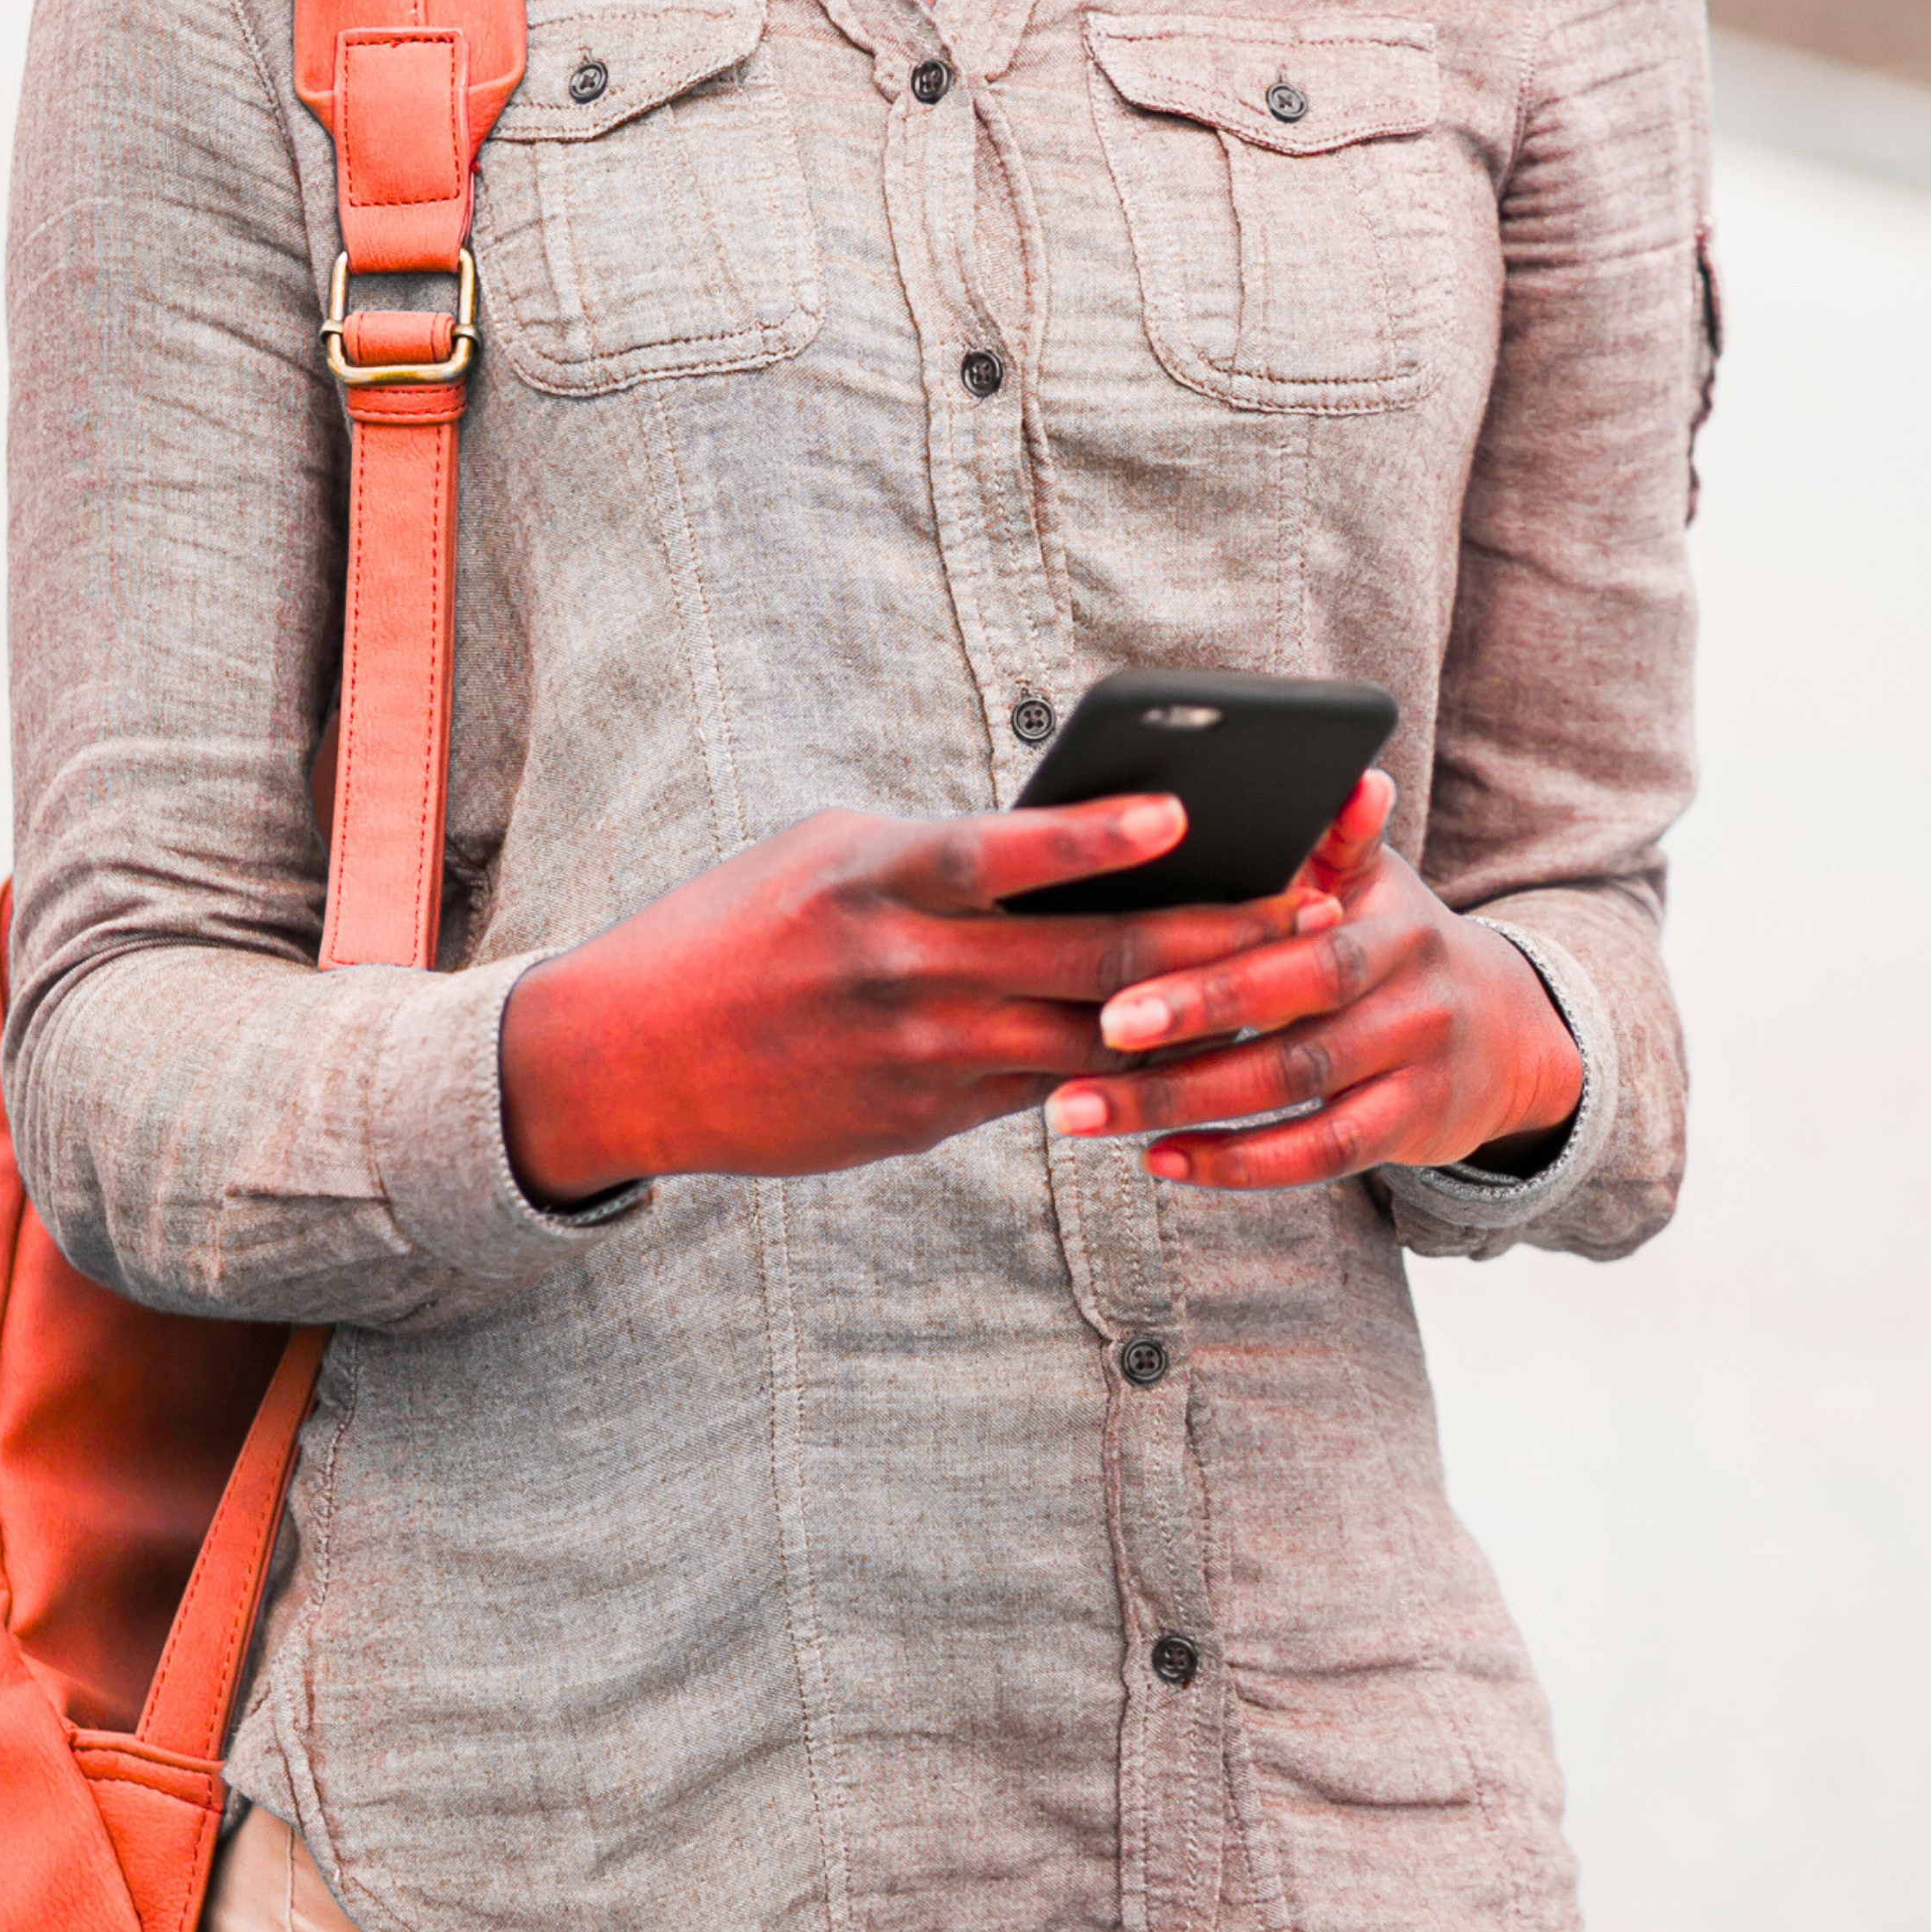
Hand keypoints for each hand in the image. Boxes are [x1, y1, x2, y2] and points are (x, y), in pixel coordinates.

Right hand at [499, 797, 1352, 1206]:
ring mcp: (920, 1052)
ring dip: (1192, 1018)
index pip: (1007, 850)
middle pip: (1088, 954)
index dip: (1103, 838)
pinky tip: (1192, 1055)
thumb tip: (1065, 845)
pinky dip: (1119, 1073)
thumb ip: (939, 856)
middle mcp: (907, 965)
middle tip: (1303, 910)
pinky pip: (1045, 1091)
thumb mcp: (825, 856)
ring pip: (1088, 1039)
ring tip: (1283, 991)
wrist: (626, 1058)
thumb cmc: (737, 930)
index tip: (1189, 813)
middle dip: (1210, 933)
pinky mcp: (922, 1119)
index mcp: (879, 874)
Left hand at [1040, 773, 1583, 1188]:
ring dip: (1184, 1103)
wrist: (1511, 1033)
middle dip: (1192, 1023)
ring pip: (1295, 1089)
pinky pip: (1322, 1154)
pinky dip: (1238, 1162)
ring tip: (1084, 1110)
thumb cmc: (1396, 942)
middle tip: (1098, 1035)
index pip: (1299, 934)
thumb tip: (1351, 775)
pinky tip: (1161, 1158)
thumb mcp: (1378, 884)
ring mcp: (1415, 1062)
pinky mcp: (1412, 1128)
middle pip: (1296, 1011)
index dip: (1214, 956)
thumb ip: (1342, 838)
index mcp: (1387, 917)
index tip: (1119, 973)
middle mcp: (1410, 988)